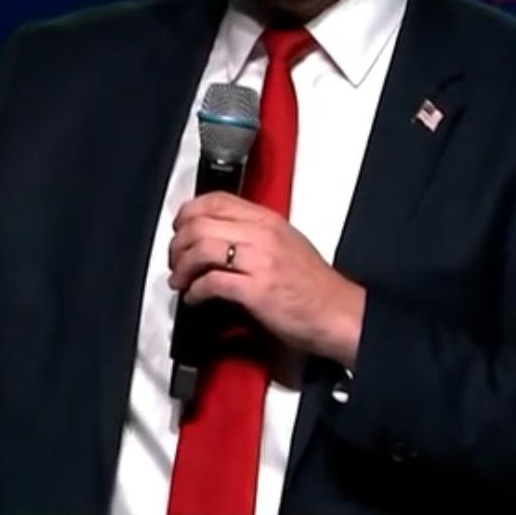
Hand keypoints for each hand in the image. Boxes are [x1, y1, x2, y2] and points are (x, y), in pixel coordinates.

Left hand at [167, 193, 364, 367]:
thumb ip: (253, 235)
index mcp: (268, 220)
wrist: (340, 313)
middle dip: (178, 244)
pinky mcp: (256, 290)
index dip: (188, 212)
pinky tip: (195, 297)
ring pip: (201, 249)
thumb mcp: (287, 244)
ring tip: (181, 280)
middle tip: (175, 260)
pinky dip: (195, 291)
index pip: (216, 200)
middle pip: (201, 223)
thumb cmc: (315, 287)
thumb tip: (217, 238)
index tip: (179, 228)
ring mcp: (259, 261)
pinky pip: (211, 282)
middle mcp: (262, 235)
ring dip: (182, 267)